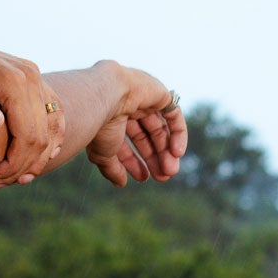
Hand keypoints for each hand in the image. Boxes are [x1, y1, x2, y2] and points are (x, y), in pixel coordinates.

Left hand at [0, 30, 65, 185]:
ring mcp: (34, 77)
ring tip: (13, 178)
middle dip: (24, 166)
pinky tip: (31, 161)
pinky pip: (52, 115)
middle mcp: (30, 75)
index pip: (28, 134)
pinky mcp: (33, 81)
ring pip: (51, 127)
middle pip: (42, 135)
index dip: (14, 164)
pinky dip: (48, 140)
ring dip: (37, 157)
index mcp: (12, 79)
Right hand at [86, 67, 187, 187]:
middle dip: (154, 158)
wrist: (104, 97)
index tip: (143, 178)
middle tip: (163, 177)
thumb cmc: (99, 125)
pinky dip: (178, 134)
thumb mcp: (103, 154)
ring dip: (167, 151)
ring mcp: (145, 99)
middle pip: (146, 136)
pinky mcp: (160, 93)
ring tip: (170, 170)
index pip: (126, 143)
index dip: (134, 162)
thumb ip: (112, 169)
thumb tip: (121, 183)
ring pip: (160, 128)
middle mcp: (127, 108)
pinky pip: (174, 115)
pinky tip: (177, 153)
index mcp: (110, 120)